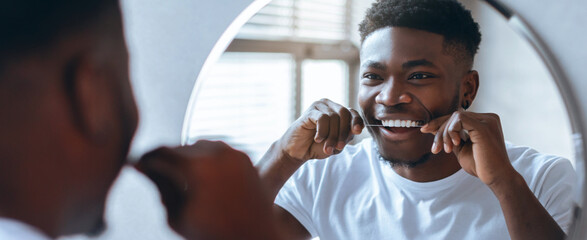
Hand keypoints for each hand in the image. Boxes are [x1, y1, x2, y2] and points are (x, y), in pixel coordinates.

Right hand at [135, 140, 279, 239]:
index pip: (162, 152)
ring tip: (179, 176)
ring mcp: (234, 154)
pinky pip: (218, 151)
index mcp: (198, 167)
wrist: (254, 238)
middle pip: (180, 147)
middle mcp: (218, 154)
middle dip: (167, 158)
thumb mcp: (177, 216)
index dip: (146, 158)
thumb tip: (143, 168)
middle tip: (154, 170)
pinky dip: (207, 159)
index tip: (138, 164)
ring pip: (200, 146)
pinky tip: (201, 176)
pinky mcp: (245, 158)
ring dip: (187, 157)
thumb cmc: (214, 234)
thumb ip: (159, 187)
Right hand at [278, 98, 363, 161]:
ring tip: (327, 147)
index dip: (356, 121)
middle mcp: (329, 106)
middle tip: (338, 147)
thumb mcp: (337, 143)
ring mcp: (319, 106)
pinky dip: (322, 131)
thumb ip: (347, 135)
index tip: (357, 132)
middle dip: (343, 132)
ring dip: (332, 136)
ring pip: (333, 117)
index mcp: (338, 112)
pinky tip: (317, 139)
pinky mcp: (310, 111)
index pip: (352, 112)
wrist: (299, 152)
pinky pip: (322, 118)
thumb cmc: (317, 146)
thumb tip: (357, 128)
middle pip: (344, 114)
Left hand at [420, 111, 515, 186]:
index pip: (457, 117)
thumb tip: (432, 127)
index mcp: (483, 121)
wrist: (496, 178)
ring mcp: (487, 120)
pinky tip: (454, 144)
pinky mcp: (484, 126)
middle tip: (435, 149)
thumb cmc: (481, 166)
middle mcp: (487, 118)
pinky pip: (460, 119)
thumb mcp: (460, 148)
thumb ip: (450, 136)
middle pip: (454, 116)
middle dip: (440, 131)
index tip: (424, 130)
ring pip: (455, 117)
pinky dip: (452, 131)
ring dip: (444, 133)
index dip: (439, 123)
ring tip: (446, 150)